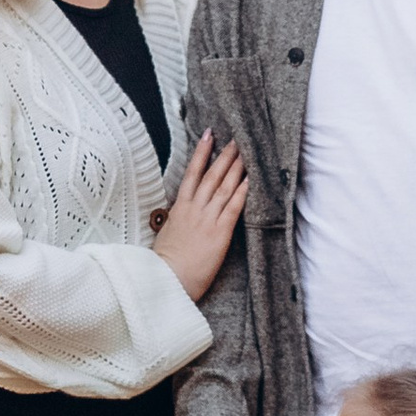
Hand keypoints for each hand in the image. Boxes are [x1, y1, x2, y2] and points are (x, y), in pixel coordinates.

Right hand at [150, 133, 248, 305]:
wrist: (167, 280)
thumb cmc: (165, 263)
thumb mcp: (168, 234)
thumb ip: (177, 220)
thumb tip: (182, 213)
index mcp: (180, 208)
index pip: (192, 174)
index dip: (201, 153)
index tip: (209, 136)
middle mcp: (194, 209)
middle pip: (212, 175)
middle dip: (224, 155)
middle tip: (236, 138)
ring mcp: (207, 219)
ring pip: (224, 187)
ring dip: (236, 168)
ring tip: (246, 152)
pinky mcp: (219, 233)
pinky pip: (233, 208)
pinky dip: (242, 192)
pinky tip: (250, 179)